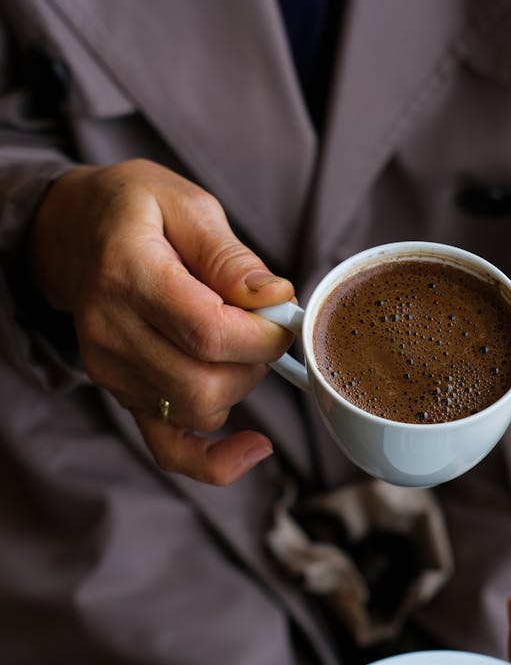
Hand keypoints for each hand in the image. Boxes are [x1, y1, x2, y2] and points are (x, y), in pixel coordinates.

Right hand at [28, 158, 295, 483]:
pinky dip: (214, 460)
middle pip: (205, 384)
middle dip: (256, 363)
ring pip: (197, 413)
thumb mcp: (187, 204)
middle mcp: (111, 330)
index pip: (209, 332)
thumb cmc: (136, 210)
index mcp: (129, 274)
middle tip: (263, 328)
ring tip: (238, 345)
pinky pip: (168, 448)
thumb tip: (274, 297)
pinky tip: (253, 448)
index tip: (284, 316)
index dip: (263, 336)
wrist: (73, 230)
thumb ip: (230, 255)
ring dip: (239, 386)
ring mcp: (111, 369)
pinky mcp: (120, 393)